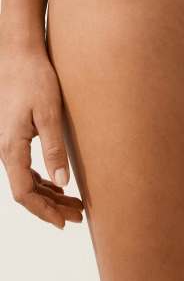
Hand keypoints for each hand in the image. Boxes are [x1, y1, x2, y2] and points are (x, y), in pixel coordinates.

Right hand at [0, 40, 83, 228]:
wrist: (18, 57)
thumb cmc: (34, 81)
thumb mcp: (49, 114)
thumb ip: (55, 149)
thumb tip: (62, 183)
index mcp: (12, 148)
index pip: (24, 193)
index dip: (44, 212)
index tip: (64, 223)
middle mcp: (7, 151)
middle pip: (27, 192)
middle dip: (52, 208)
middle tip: (79, 217)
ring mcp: (10, 145)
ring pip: (28, 181)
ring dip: (50, 196)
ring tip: (76, 205)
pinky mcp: (16, 137)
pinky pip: (27, 169)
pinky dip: (44, 182)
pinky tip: (60, 185)